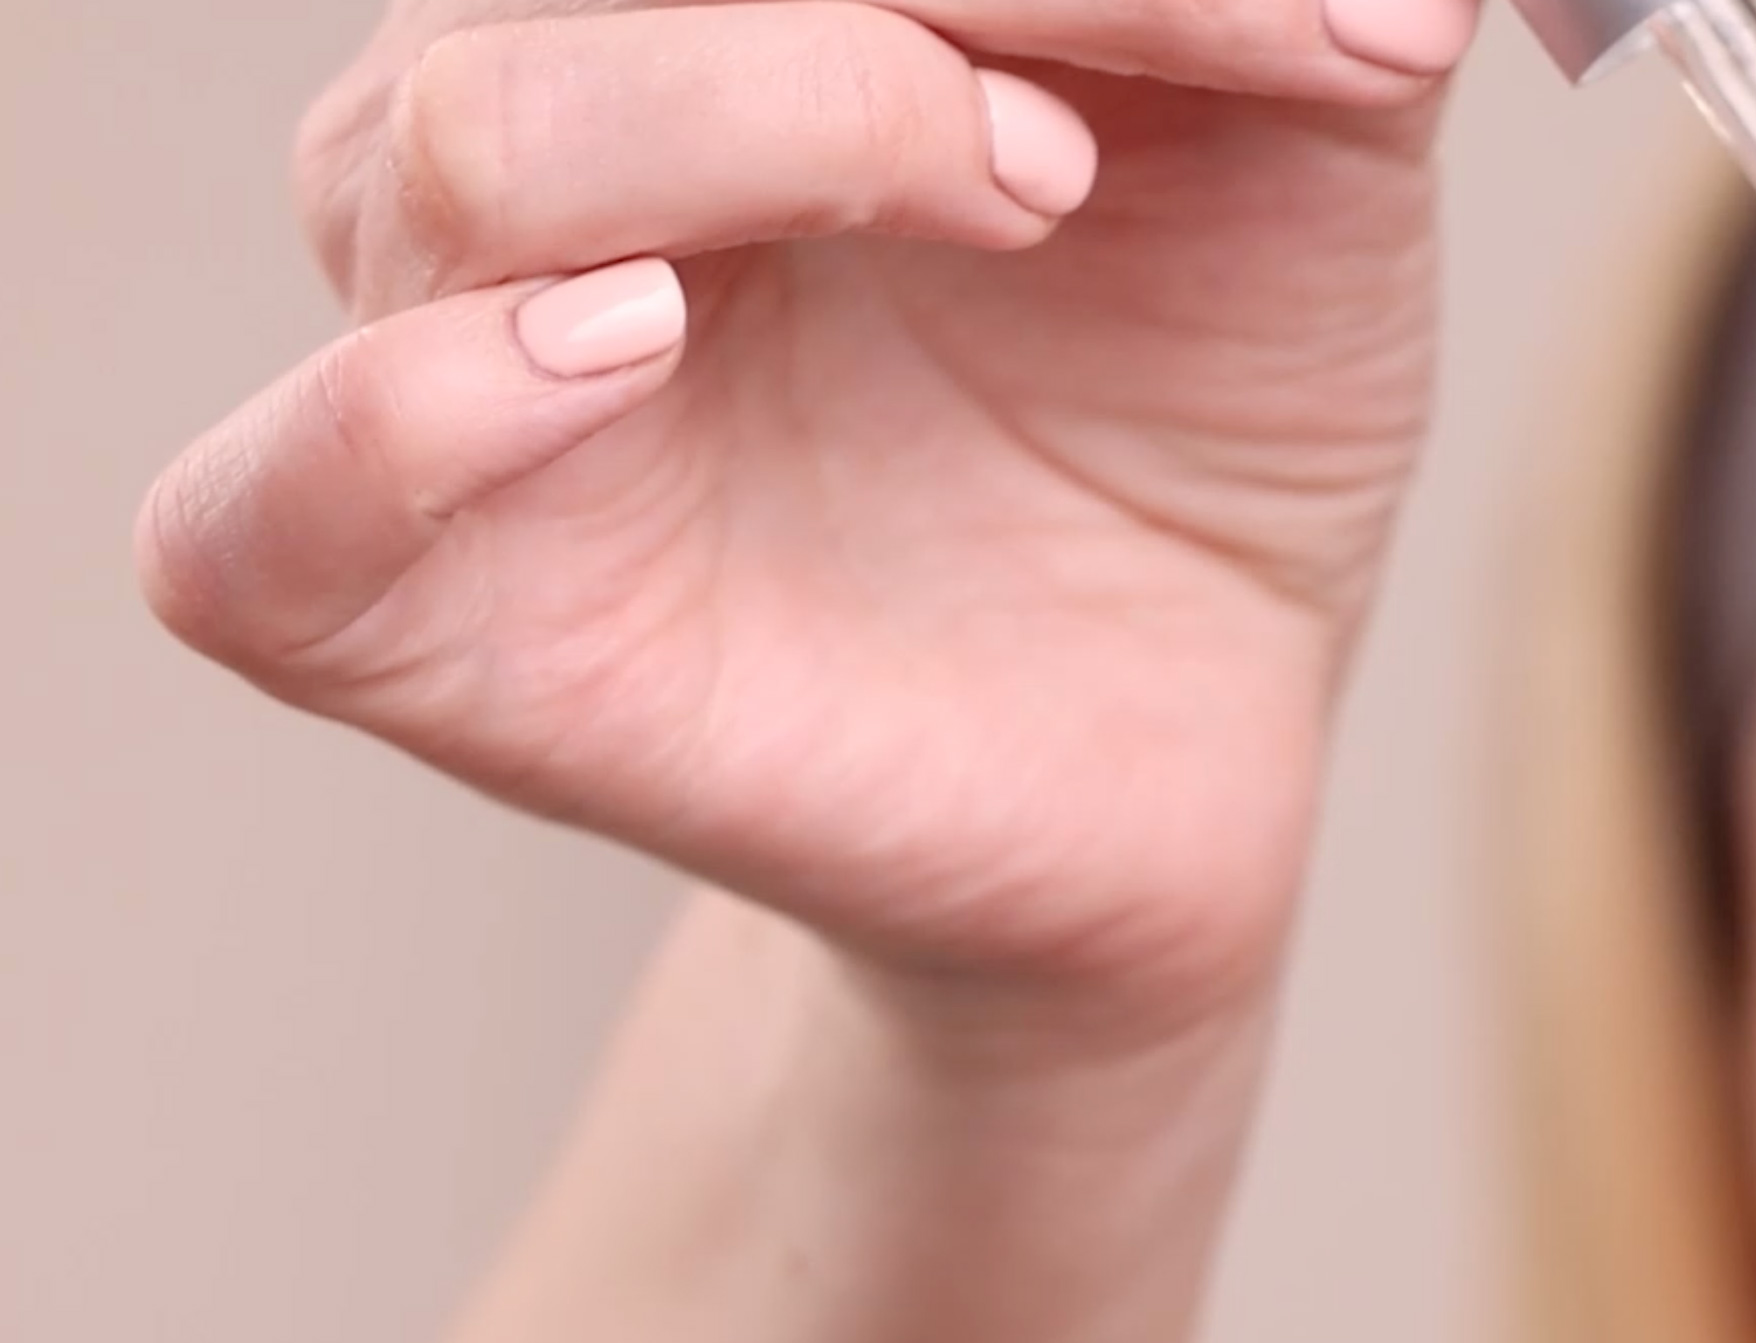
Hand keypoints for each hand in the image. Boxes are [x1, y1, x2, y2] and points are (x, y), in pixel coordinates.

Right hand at [140, 0, 1487, 1048]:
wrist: (1197, 719)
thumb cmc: (1199, 400)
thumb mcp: (1303, 153)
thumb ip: (1266, 1)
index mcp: (707, 6)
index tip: (1344, 37)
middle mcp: (534, 127)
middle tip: (1099, 135)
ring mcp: (448, 361)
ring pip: (470, 141)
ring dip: (767, 112)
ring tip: (1022, 192)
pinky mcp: (421, 621)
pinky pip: (272, 506)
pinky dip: (419, 413)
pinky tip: (628, 354)